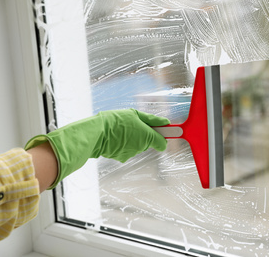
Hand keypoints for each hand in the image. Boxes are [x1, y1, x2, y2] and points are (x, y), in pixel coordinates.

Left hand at [25, 109, 169, 188]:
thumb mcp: (145, 135)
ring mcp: (117, 131)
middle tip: (141, 144)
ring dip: (132, 149)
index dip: (164, 127)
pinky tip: (116, 152)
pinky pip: (121, 149)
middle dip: (144, 143)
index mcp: (136, 115)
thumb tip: (163, 144)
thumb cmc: (120, 131)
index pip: (155, 121)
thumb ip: (157, 139)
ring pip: (132, 145)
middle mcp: (127, 121)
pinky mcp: (108, 140)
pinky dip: (121, 152)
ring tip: (124, 148)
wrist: (94, 135)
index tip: (174, 131)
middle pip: (144, 135)